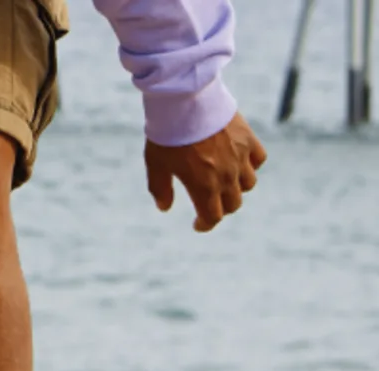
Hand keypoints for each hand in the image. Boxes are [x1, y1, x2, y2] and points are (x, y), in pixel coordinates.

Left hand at [144, 114, 265, 232]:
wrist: (185, 103)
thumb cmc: (167, 135)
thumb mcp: (156, 164)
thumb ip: (160, 188)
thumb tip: (164, 208)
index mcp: (204, 187)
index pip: (212, 216)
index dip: (205, 224)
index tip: (198, 224)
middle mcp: (227, 176)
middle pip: (233, 204)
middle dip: (220, 208)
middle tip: (209, 204)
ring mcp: (241, 158)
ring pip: (249, 184)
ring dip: (238, 188)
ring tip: (224, 183)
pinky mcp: (249, 140)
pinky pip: (259, 160)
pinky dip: (252, 166)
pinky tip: (240, 163)